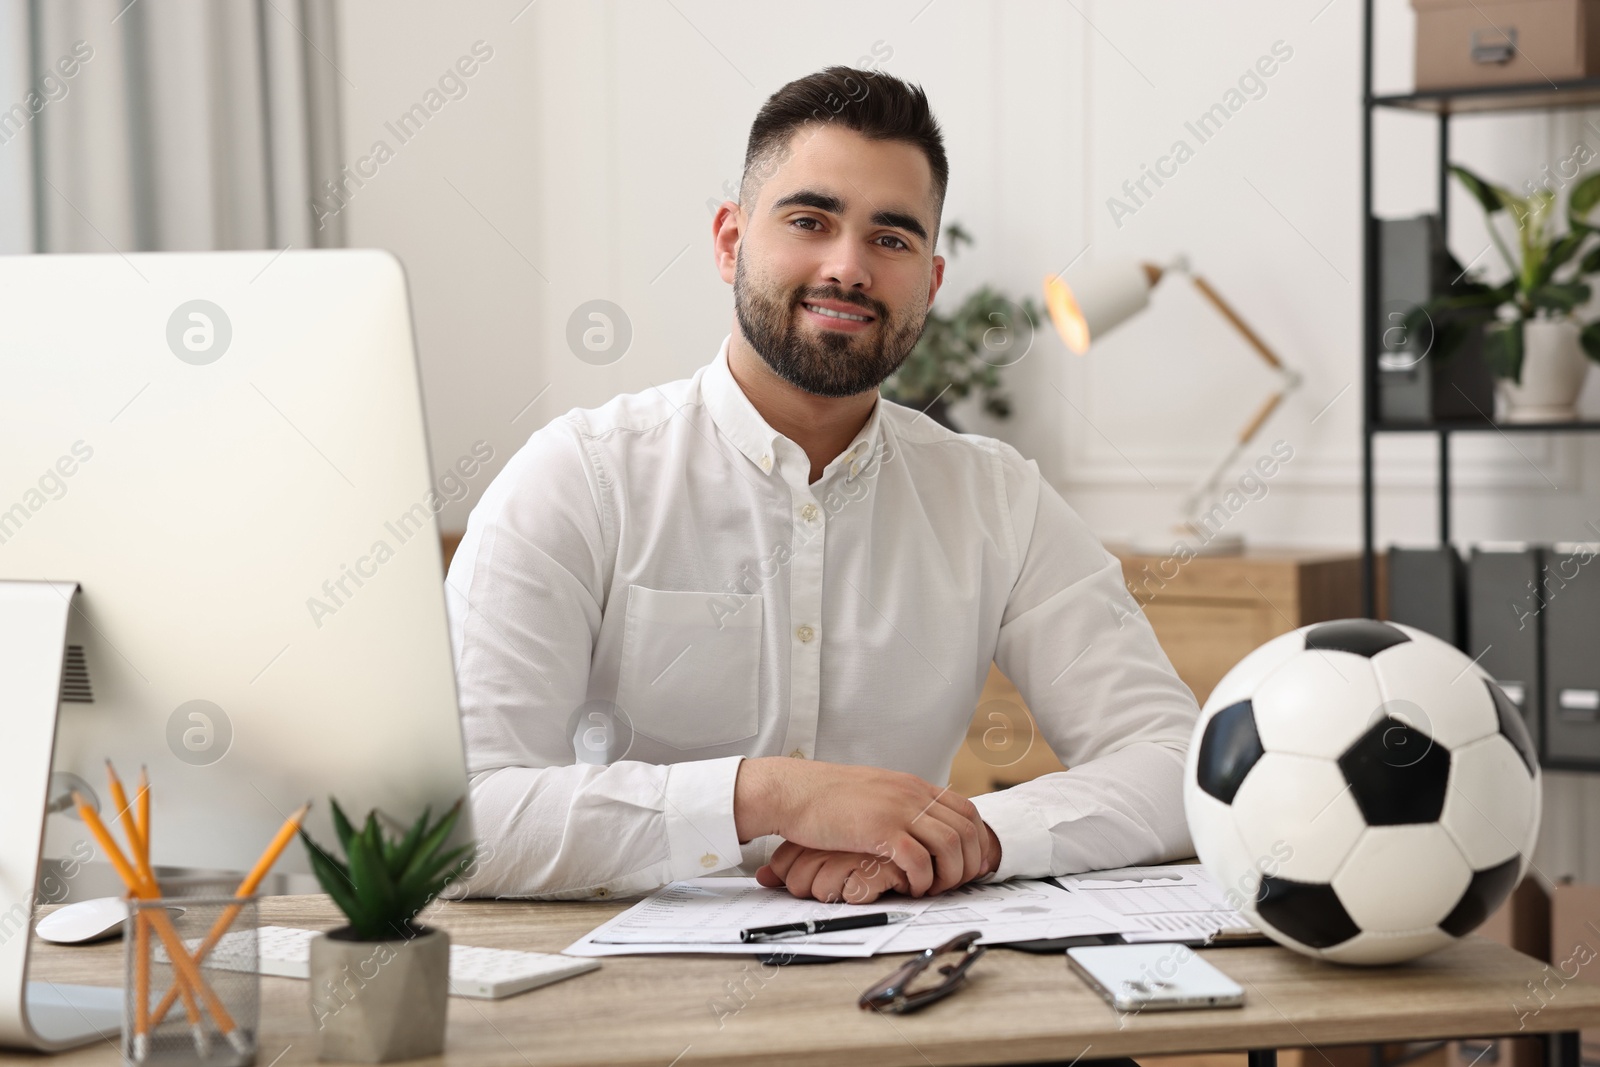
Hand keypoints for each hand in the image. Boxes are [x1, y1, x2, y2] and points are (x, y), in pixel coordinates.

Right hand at [734, 758, 985, 895]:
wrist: (792, 790)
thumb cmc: (826, 797)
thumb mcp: (875, 792)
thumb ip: (900, 805)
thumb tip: (918, 828)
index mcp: (913, 786)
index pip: (967, 812)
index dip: (976, 843)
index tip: (969, 866)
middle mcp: (912, 794)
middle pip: (967, 831)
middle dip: (967, 864)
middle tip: (951, 884)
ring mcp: (898, 810)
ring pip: (950, 846)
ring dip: (948, 875)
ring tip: (931, 889)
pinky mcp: (879, 829)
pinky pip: (919, 860)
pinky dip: (922, 880)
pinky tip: (910, 887)